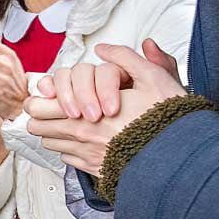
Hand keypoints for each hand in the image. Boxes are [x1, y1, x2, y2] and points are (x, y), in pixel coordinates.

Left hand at [25, 41, 185, 175]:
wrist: (181, 156)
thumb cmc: (167, 118)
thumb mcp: (151, 78)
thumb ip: (124, 58)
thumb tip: (102, 49)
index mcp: (85, 111)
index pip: (38, 107)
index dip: (40, 99)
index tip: (49, 95)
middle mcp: (79, 135)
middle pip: (37, 126)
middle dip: (42, 115)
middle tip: (55, 107)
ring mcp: (85, 154)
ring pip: (49, 142)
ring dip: (55, 132)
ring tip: (71, 122)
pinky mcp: (93, 169)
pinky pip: (67, 159)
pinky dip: (71, 149)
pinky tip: (87, 140)